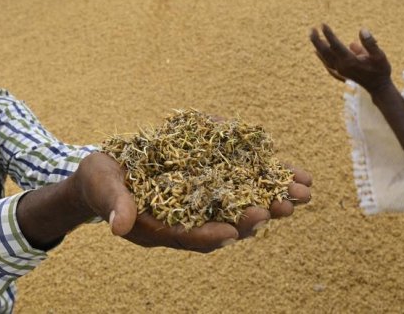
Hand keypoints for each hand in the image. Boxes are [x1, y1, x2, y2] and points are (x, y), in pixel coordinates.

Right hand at [74, 153, 311, 252]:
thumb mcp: (102, 188)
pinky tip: (288, 167)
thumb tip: (119, 226)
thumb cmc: (100, 182)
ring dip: (272, 194)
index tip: (233, 232)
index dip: (211, 235)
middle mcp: (187, 216)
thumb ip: (115, 204)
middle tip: (283, 208)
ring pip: (241, 201)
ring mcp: (200, 197)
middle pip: (226, 222)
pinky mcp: (207, 177)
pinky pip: (239, 177)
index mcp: (162, 227)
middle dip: (256, 215)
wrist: (105, 169)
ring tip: (303, 189)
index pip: (191, 236)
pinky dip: (262, 171)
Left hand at [309, 24, 391, 92]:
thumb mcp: (380, 55)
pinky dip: (320, 57)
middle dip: (317, 40)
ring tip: (312, 34)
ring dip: (317, 46)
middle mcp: (342, 66)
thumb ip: (370, 43)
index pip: (335, 45)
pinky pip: (327, 64)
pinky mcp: (340, 73)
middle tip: (311, 29)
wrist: (378, 87)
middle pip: (325, 52)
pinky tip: (316, 51)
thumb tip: (362, 29)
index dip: (328, 34)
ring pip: (324, 57)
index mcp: (350, 61)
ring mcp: (340, 70)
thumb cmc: (380, 70)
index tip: (323, 24)